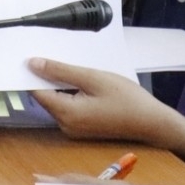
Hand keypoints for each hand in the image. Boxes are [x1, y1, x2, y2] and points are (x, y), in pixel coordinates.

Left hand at [27, 58, 184, 157]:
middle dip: (47, 77)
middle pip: (45, 96)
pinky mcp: (82, 128)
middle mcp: (64, 125)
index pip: (35, 91)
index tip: (31, 56)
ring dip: (60, 85)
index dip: (31, 73)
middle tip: (55, 56)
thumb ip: (60, 71)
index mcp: (65, 113)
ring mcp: (73, 129)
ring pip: (56, 101)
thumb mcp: (93, 78)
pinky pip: (68, 107)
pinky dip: (70, 94)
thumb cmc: (127, 100)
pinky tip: (82, 83)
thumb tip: (32, 64)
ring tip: (74, 68)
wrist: (154, 123)